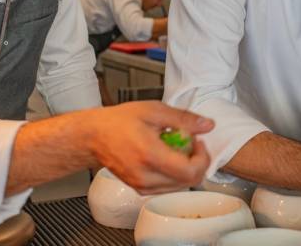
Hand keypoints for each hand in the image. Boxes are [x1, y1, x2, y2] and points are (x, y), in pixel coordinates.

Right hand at [88, 100, 213, 194]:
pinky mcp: (140, 189)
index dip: (202, 158)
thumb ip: (183, 119)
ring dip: (186, 169)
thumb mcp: (153, 111)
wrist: (93, 136)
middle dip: (197, 162)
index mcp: (150, 155)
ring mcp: (142, 186)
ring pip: (180, 186)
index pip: (190, 171)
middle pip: (189, 181)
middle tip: (190, 144)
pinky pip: (168, 188)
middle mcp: (146, 176)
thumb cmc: (118, 121)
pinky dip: (174, 175)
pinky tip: (167, 158)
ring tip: (176, 149)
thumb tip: (207, 125)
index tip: (198, 142)